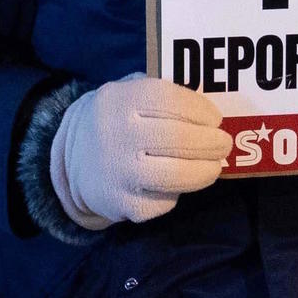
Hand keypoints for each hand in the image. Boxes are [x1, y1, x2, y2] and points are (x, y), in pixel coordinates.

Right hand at [49, 75, 230, 229]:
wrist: (74, 156)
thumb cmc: (119, 121)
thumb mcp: (130, 94)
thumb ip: (164, 98)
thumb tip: (211, 116)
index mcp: (120, 100)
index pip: (171, 100)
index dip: (202, 110)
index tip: (215, 119)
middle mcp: (116, 134)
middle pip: (179, 139)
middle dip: (212, 143)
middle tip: (224, 145)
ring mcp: (117, 171)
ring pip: (177, 175)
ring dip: (205, 171)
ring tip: (214, 167)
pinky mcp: (122, 203)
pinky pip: (163, 201)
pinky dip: (177, 193)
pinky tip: (176, 184)